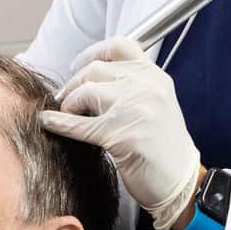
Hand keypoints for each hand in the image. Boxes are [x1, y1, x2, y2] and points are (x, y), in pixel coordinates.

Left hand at [39, 37, 201, 229]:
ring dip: (69, 103)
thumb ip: (133, 87)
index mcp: (156, 77)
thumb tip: (91, 80)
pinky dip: (58, 123)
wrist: (181, 182)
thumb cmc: (166, 148)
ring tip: (67, 114)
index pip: (120, 47)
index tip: (78, 65)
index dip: (93, 53)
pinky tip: (49, 122)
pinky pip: (78, 124)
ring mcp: (134, 109)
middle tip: (66, 99)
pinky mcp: (120, 135)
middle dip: (74, 83)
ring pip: (86, 91)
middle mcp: (147, 87)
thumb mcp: (158, 105)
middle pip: (96, 69)